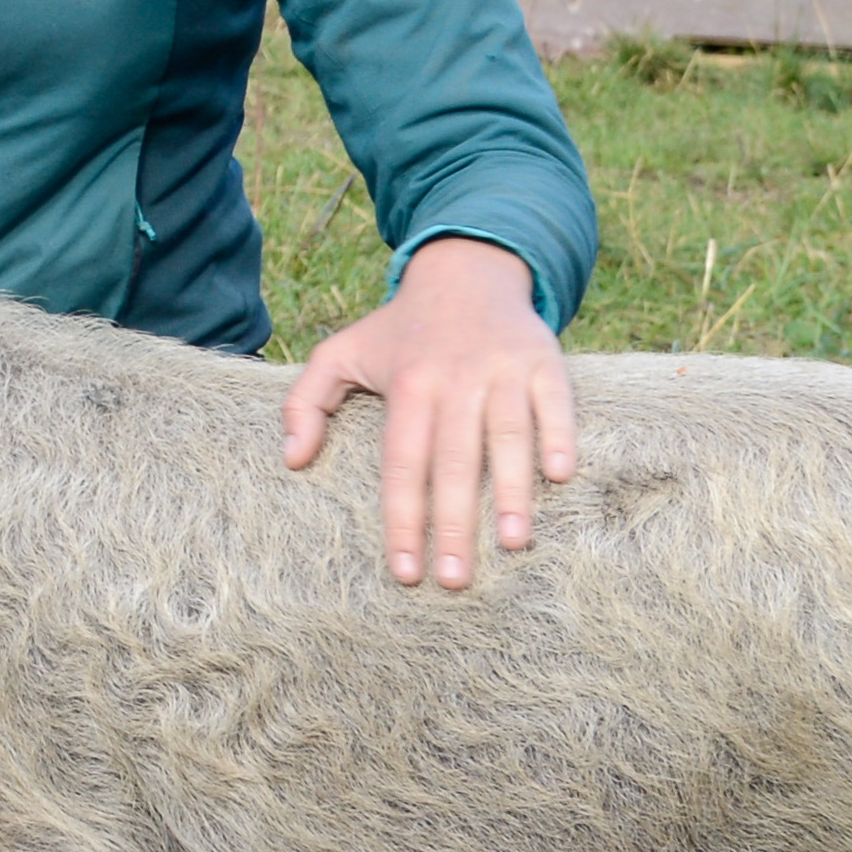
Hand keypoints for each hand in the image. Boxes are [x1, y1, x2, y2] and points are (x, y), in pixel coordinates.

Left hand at [278, 235, 576, 591]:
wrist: (466, 270)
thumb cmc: (400, 329)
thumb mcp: (340, 352)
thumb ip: (306, 403)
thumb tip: (292, 460)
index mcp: (406, 386)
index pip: (401, 464)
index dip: (403, 520)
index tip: (406, 572)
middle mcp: (454, 379)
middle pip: (453, 461)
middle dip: (453, 524)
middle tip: (455, 581)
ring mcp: (501, 369)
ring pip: (506, 435)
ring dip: (512, 490)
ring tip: (512, 544)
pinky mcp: (543, 361)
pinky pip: (554, 402)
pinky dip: (558, 436)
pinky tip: (559, 477)